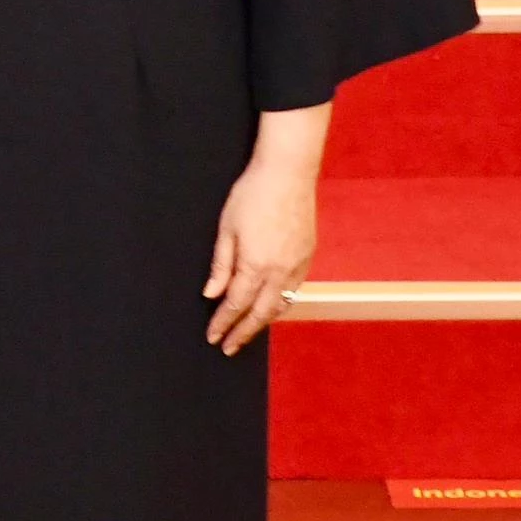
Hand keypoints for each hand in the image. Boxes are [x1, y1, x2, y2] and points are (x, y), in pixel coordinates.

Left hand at [201, 104, 329, 354]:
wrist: (288, 173)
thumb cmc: (252, 195)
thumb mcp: (226, 228)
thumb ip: (221, 265)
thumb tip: (211, 294)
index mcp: (256, 265)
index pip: (236, 304)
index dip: (223, 323)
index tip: (213, 337)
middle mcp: (280, 271)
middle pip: (261, 313)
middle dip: (244, 332)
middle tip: (229, 347)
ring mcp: (298, 264)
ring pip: (281, 305)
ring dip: (264, 321)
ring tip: (248, 331)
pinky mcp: (308, 256)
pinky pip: (294, 290)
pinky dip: (281, 303)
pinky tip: (272, 306)